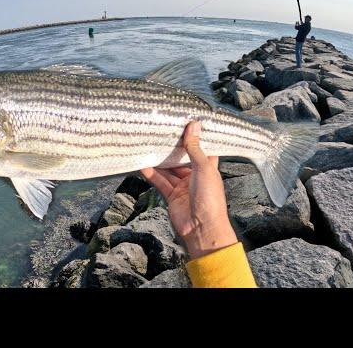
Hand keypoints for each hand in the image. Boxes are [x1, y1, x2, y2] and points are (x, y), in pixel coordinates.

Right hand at [140, 121, 236, 259]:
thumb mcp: (203, 168)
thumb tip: (194, 126)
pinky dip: (151, 173)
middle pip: (182, 158)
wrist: (202, 228)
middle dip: (172, 147)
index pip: (201, 149)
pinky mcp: (172, 195)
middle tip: (161, 132)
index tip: (184, 123)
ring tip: (148, 145)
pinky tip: (142, 164)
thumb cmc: (210, 199)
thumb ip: (195, 148)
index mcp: (208, 168)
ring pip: (169, 169)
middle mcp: (195, 176)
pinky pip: (160, 181)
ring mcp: (183, 186)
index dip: (194, 137)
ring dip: (159, 160)